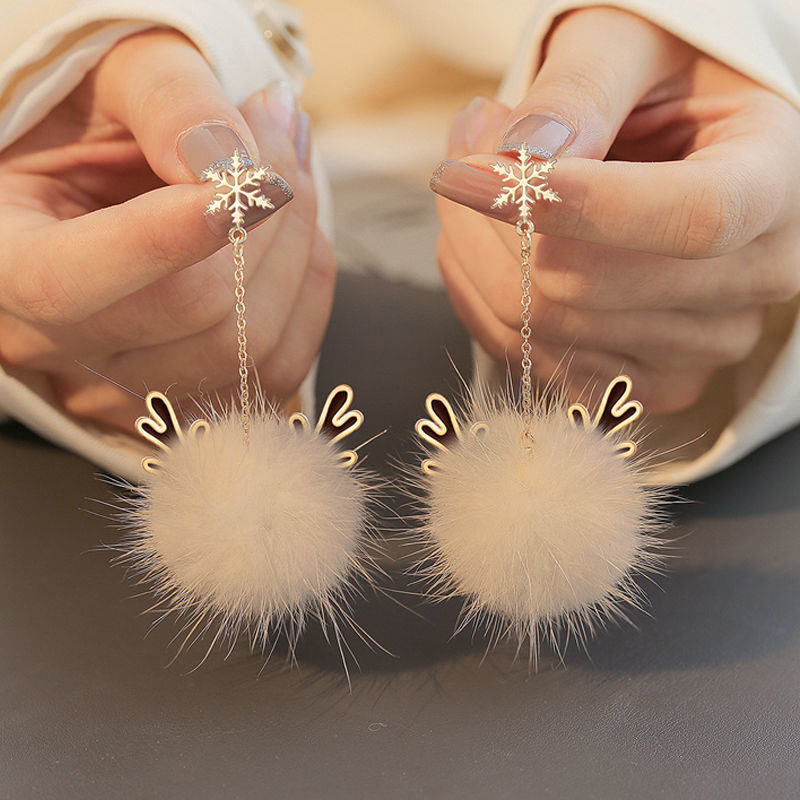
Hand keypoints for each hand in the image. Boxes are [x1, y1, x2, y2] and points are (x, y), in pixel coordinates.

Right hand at [0, 29, 333, 428]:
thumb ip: (164, 101)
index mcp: (2, 267)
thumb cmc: (88, 129)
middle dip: (264, 214)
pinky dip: (306, 294)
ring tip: (290, 175)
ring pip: (247, 348)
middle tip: (282, 130)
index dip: (171, 235)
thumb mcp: (104, 82)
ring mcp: (126, 391)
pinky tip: (294, 238)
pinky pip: (276, 369)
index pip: (71, 283)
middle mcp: (58, 349)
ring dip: (297, 249)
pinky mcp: (190, 403)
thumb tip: (233, 160)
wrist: (102, 186)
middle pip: (192, 311)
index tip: (251, 176)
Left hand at [430, 7, 799, 412]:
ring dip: (474, 250)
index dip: (578, 205)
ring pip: (536, 325)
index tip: (483, 172)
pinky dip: (480, 295)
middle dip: (493, 213)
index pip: (691, 218)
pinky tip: (487, 244)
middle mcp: (752, 281)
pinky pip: (526, 358)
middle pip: (582, 285)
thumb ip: (584, 87)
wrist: (679, 147)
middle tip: (470, 148)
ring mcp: (699, 347)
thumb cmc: (661, 86)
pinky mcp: (642, 384)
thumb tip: (526, 156)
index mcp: (774, 183)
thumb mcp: (633, 45)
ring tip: (483, 185)